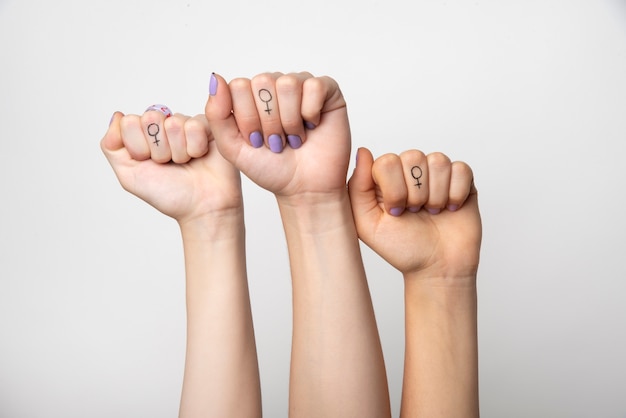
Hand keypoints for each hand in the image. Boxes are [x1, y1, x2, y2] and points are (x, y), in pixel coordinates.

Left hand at [101, 107, 241, 223]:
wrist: (201, 207)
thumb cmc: (170, 194)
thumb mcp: (130, 176)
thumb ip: (112, 146)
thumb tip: (117, 116)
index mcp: (143, 134)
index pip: (129, 122)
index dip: (139, 148)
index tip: (150, 164)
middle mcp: (164, 126)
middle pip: (150, 118)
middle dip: (159, 149)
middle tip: (169, 164)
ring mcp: (185, 124)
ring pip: (173, 123)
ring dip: (179, 151)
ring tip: (186, 163)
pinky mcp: (208, 125)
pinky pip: (194, 125)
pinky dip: (196, 147)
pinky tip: (199, 156)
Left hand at [205, 72, 349, 202]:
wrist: (304, 188)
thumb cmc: (271, 168)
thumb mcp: (232, 147)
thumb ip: (216, 114)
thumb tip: (216, 77)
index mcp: (251, 95)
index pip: (239, 85)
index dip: (247, 118)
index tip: (256, 141)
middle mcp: (275, 85)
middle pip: (262, 82)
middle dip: (268, 121)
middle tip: (276, 142)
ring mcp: (301, 85)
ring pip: (287, 84)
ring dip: (289, 120)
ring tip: (294, 138)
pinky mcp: (327, 91)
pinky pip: (315, 86)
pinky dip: (310, 113)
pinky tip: (312, 127)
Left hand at [348, 147, 480, 279]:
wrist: (437, 267)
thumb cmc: (402, 248)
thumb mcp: (367, 225)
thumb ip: (358, 188)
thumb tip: (363, 152)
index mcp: (385, 178)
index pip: (387, 161)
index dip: (394, 189)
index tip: (395, 212)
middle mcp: (410, 171)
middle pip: (413, 157)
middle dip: (415, 193)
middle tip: (415, 213)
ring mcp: (436, 173)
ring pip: (438, 161)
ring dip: (436, 195)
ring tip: (432, 212)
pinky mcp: (461, 180)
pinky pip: (461, 169)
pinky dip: (456, 193)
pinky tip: (450, 208)